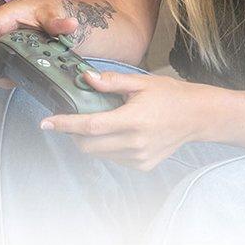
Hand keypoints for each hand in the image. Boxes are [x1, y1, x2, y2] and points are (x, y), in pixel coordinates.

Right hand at [0, 0, 78, 82]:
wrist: (48, 9)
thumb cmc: (44, 5)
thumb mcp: (52, 10)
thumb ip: (58, 21)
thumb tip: (71, 25)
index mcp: (2, 18)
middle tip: (9, 81)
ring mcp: (0, 43)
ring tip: (18, 81)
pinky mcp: (6, 52)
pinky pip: (0, 66)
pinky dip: (7, 75)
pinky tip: (21, 78)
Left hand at [39, 69, 222, 171]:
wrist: (198, 117)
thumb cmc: (170, 96)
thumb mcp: (142, 82)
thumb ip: (112, 81)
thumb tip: (86, 78)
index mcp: (133, 120)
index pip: (90, 126)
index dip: (65, 124)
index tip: (46, 122)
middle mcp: (135, 143)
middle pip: (88, 145)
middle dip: (73, 134)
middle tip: (72, 119)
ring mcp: (139, 158)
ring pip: (99, 154)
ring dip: (90, 141)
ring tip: (100, 123)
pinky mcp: (143, 166)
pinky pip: (113, 159)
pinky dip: (107, 147)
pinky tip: (117, 133)